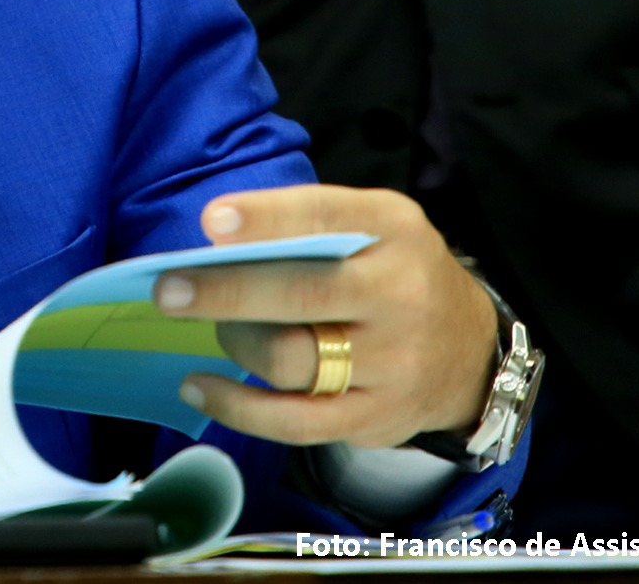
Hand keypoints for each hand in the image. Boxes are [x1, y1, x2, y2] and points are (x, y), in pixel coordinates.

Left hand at [156, 185, 496, 449]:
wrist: (470, 351)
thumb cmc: (394, 272)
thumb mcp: (373, 224)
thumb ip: (307, 222)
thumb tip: (216, 236)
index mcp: (394, 231)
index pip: (326, 216)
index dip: (266, 218)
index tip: (212, 221)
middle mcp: (400, 296)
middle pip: (303, 296)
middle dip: (228, 291)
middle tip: (168, 289)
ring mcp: (391, 364)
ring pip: (291, 360)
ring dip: (234, 342)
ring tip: (210, 326)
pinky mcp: (374, 418)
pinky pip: (294, 422)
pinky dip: (237, 408)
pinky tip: (198, 387)